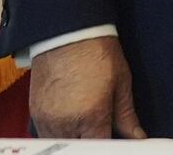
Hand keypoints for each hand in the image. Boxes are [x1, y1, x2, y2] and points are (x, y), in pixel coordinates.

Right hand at [29, 36, 147, 138]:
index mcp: (91, 117)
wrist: (67, 30)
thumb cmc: (95, 51)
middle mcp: (66, 122)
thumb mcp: (120, 83)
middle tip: (100, 128)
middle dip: (92, 142)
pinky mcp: (36, 113)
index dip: (109, 146)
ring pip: (62, 145)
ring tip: (85, 123)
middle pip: (79, 149)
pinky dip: (60, 133)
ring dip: (75, 139)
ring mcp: (47, 119)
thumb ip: (127, 116)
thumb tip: (137, 136)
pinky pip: (47, 136)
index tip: (113, 141)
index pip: (101, 150)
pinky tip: (71, 119)